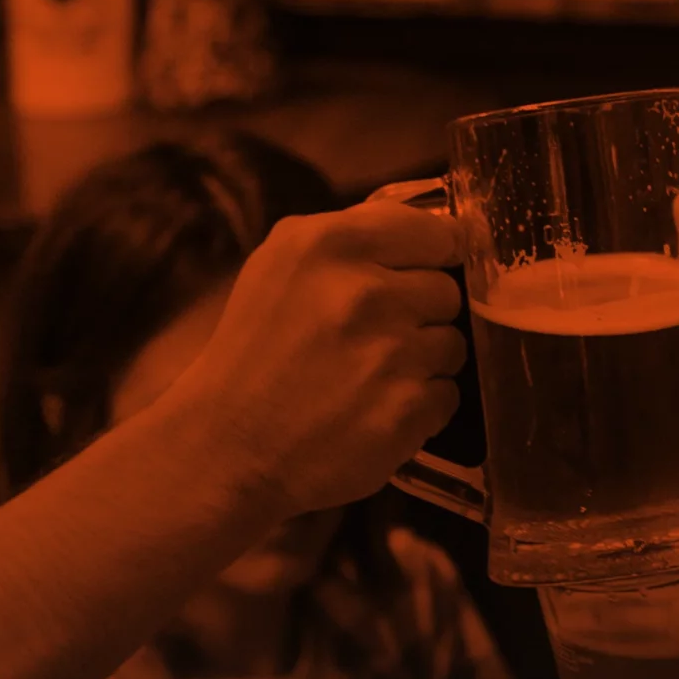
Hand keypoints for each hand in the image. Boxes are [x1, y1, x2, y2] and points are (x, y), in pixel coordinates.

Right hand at [168, 201, 466, 515]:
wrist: (227, 447)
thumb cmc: (251, 354)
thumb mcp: (278, 267)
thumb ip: (349, 238)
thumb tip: (428, 231)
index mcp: (329, 243)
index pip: (434, 231)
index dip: (429, 257)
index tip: (413, 276)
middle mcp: (366, 291)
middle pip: (446, 290)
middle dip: (419, 314)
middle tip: (373, 339)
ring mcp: (392, 354)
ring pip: (451, 345)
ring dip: (421, 363)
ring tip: (371, 379)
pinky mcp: (408, 410)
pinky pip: (445, 395)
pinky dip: (418, 408)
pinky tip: (374, 412)